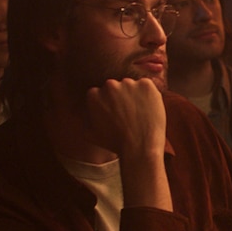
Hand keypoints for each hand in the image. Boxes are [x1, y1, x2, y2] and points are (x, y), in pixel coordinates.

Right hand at [85, 78, 171, 209]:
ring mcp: (128, 83)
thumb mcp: (91, 135)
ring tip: (140, 115)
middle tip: (130, 114)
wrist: (139, 147)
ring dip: (136, 96)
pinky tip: (149, 110)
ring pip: (133, 85)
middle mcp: (109, 85)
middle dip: (122, 98)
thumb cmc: (115, 144)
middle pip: (117, 87)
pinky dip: (150, 95)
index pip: (102, 92)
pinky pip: (148, 86)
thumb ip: (84, 120)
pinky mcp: (145, 84)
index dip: (111, 104)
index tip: (117, 114)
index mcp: (93, 94)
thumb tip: (81, 115)